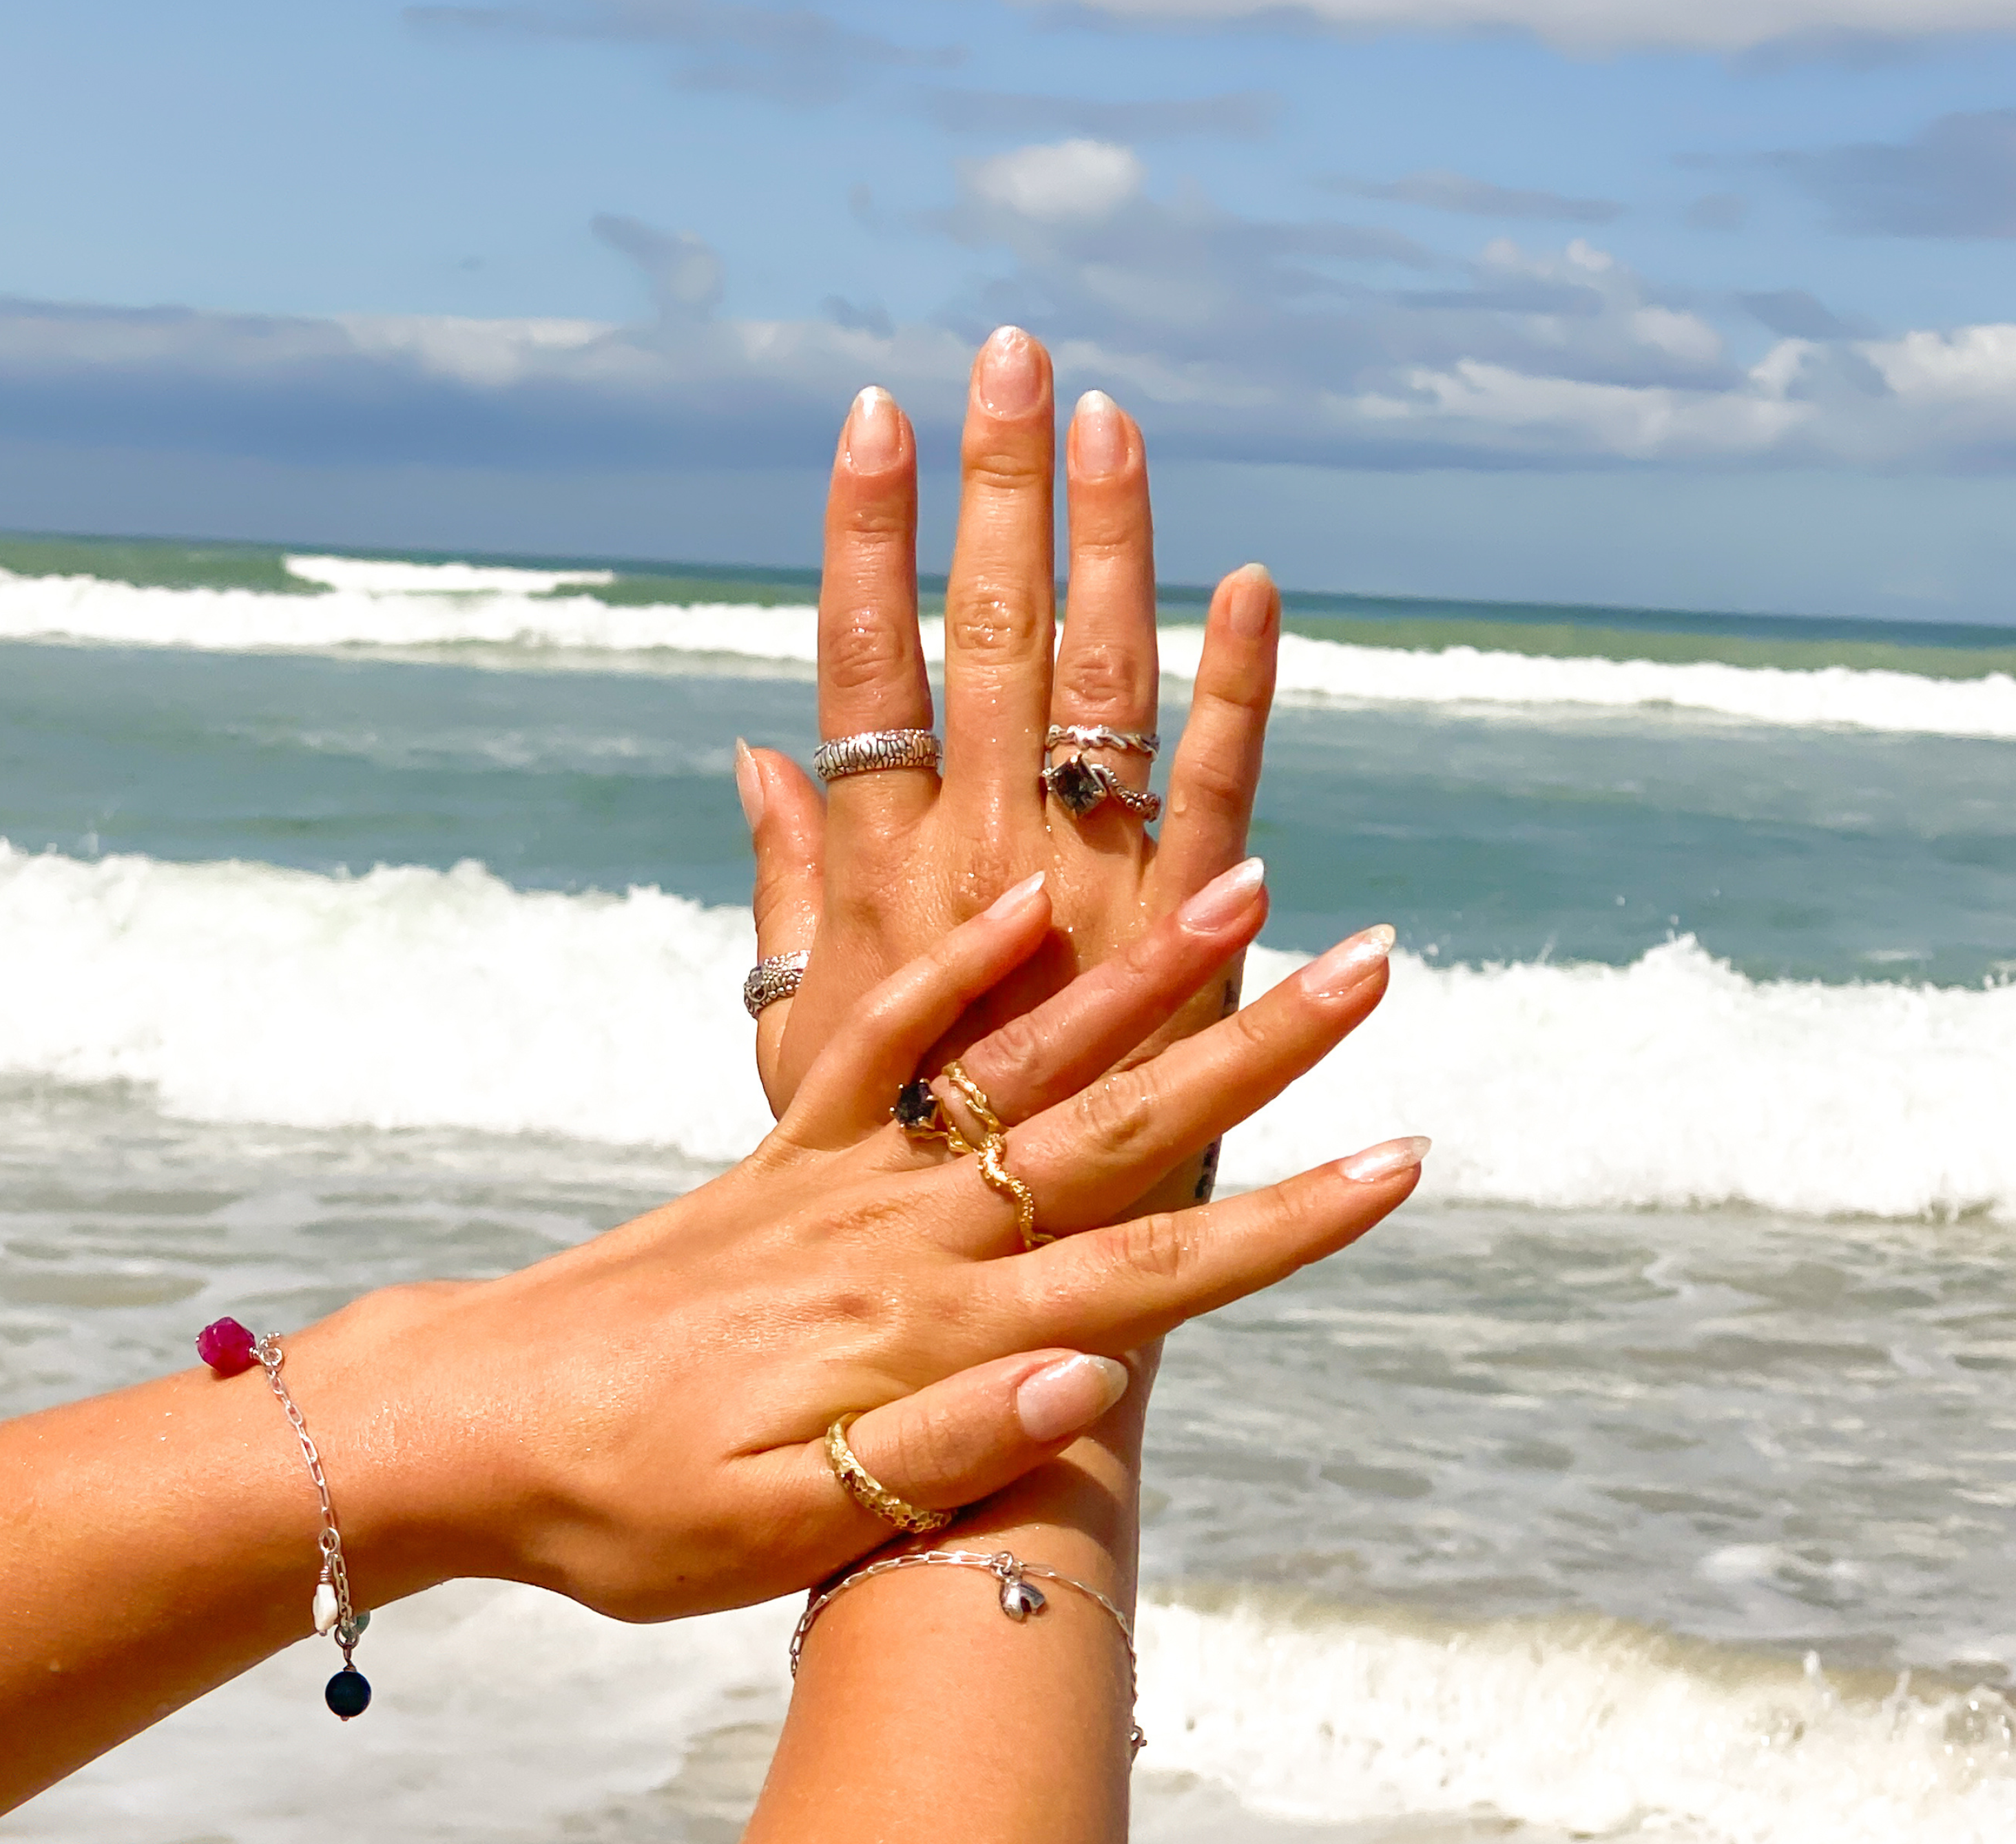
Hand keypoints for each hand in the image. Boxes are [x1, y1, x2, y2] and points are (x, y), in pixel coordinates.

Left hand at [305, 872, 1409, 1622]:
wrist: (457, 1426)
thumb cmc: (617, 1510)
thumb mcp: (775, 1529)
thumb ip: (938, 1453)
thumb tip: (1092, 1377)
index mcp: (922, 1335)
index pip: (1144, 1274)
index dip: (1281, 1225)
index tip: (1399, 1160)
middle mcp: (900, 1235)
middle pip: (1109, 1130)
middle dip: (1250, 1050)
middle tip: (1372, 963)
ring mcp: (837, 1182)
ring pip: (1016, 1060)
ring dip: (1134, 976)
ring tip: (1237, 884)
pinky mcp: (776, 1158)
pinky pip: (871, 1039)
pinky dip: (949, 968)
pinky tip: (1023, 900)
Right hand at [737, 327, 1288, 1209]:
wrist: (981, 1320)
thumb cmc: (873, 1192)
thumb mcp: (797, 1048)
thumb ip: (791, 894)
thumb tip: (761, 753)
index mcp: (879, 890)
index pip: (862, 677)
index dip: (865, 541)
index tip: (873, 419)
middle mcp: (978, 875)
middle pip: (988, 647)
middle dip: (998, 495)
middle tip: (1013, 351)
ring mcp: (1088, 907)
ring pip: (1100, 692)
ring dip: (1111, 548)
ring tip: (1114, 416)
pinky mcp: (1186, 956)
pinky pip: (1215, 799)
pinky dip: (1235, 692)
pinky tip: (1254, 585)